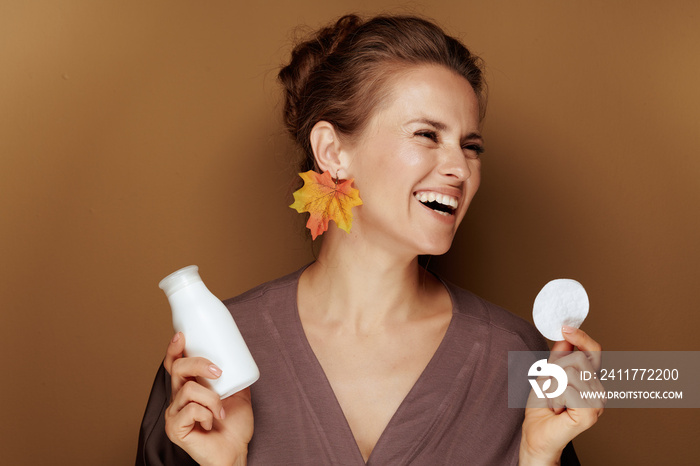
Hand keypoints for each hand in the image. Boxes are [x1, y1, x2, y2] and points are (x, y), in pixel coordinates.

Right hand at [164, 332, 252, 465]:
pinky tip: (210, 423)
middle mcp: (177, 399)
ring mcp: (174, 414)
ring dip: (211, 398)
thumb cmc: (234, 427)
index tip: (182, 335)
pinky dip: (206, 413)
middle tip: (218, 372)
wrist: (236, 451)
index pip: (175, 364)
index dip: (174, 349)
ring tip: (220, 411)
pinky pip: (190, 409)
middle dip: (199, 364)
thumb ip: (235, 376)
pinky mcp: (175, 428)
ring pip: (187, 390)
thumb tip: (240, 356)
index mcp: (189, 389)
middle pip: (177, 369)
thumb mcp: (238, 394)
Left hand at [520, 327, 604, 464]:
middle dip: (556, 370)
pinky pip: (568, 388)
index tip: (565, 328)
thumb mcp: (548, 374)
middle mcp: (598, 389)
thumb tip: (566, 334)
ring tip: (554, 400)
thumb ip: (559, 356)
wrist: (535, 433)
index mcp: (590, 379)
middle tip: (552, 389)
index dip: (581, 337)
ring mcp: (597, 402)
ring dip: (553, 385)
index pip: (594, 351)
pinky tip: (557, 409)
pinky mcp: (590, 413)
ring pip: (571, 372)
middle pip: (578, 358)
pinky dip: (555, 397)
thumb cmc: (542, 407)